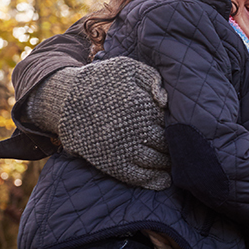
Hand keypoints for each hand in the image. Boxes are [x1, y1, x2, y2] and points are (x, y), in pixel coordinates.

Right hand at [27, 57, 170, 188]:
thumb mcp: (128, 68)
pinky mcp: (110, 161)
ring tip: (173, 161)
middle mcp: (132, 128)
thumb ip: (153, 80)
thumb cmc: (102, 80)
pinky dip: (153, 180)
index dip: (177, 124)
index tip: (180, 127)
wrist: (66, 98)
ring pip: (155, 161)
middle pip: (165, 142)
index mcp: (139, 104)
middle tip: (182, 146)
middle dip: (174, 144)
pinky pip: (137, 176)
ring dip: (168, 163)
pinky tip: (163, 180)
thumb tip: (166, 102)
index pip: (169, 120)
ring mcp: (121, 147)